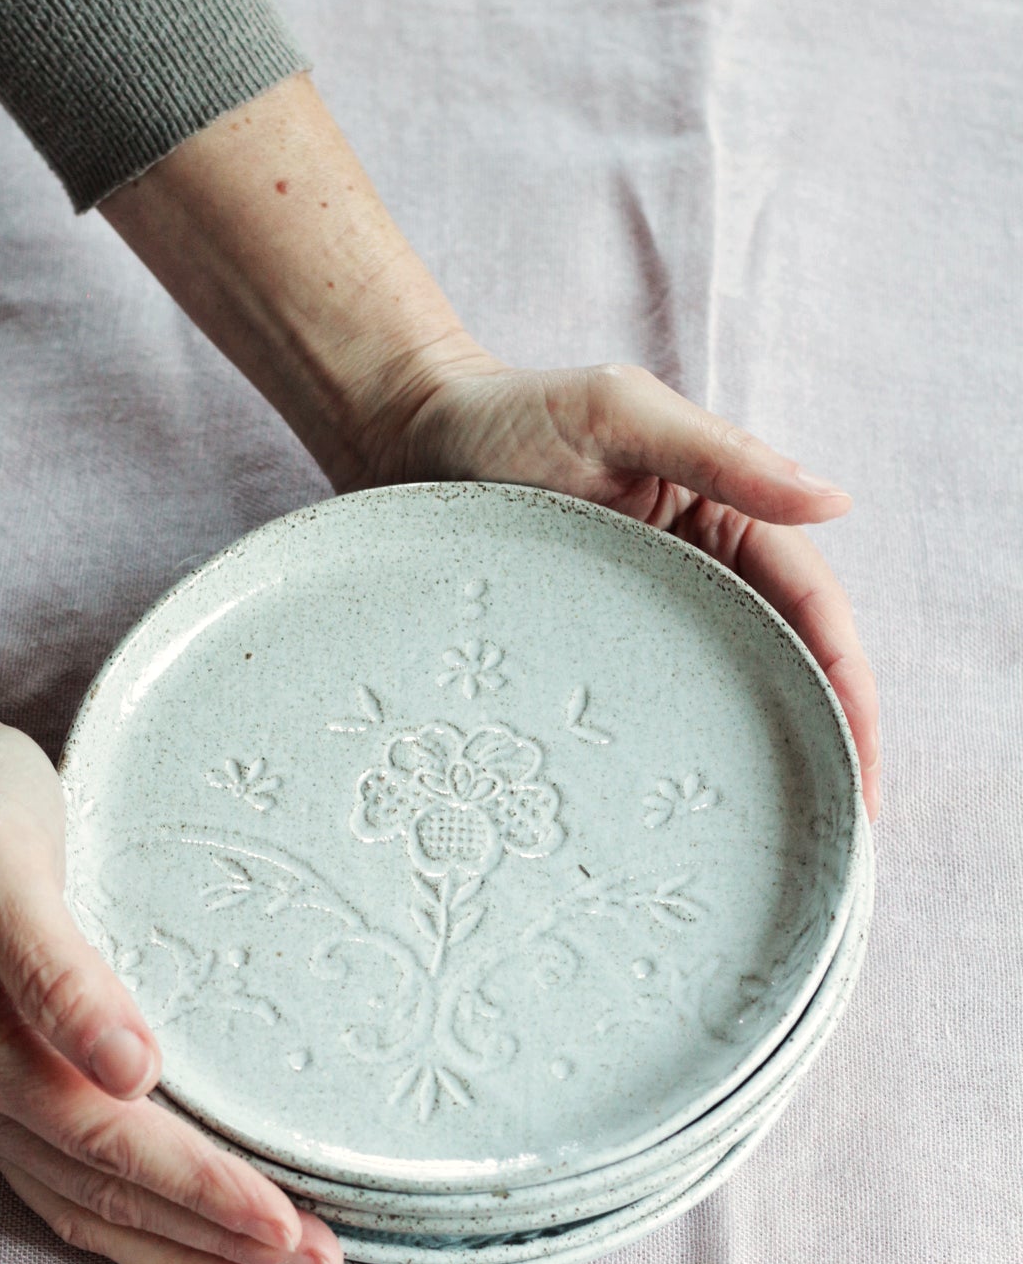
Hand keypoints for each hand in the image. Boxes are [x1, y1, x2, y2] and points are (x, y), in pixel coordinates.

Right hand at [0, 713, 341, 1263]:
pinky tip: (191, 1236)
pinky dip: (137, 1224)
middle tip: (323, 1261)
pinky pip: (70, 1185)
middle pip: (109, 1191)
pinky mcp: (2, 1085)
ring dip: (184, 1246)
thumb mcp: (0, 858)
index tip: (288, 1222)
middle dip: (217, 1235)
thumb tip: (133, 1070)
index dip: (204, 1189)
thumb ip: (58, 968)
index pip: (111, 1143)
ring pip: (89, 1207)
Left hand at [101, 78, 878, 819]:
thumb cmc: (506, 412)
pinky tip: (661, 829)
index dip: (848, 692)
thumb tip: (837, 502)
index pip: (811, 614)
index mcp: (722, 524)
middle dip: (816, 749)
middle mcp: (688, 581)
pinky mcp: (567, 659)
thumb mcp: (618, 413)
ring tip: (771, 851)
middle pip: (775, 672)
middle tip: (839, 837)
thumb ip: (722, 456)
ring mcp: (629, 626)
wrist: (398, 436)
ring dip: (745, 769)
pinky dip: (657, 764)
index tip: (865, 768)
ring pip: (707, 704)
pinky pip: (624, 717)